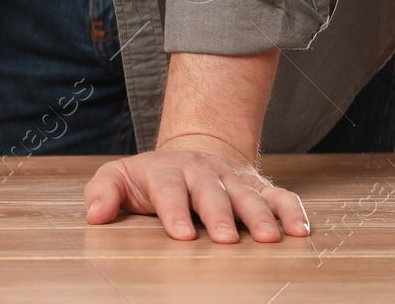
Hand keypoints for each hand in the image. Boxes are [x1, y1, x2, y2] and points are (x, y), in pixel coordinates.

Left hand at [83, 133, 310, 242]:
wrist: (190, 155)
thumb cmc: (150, 178)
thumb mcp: (119, 177)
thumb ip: (103, 193)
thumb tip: (94, 215)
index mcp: (166, 171)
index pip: (169, 190)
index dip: (174, 211)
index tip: (181, 235)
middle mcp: (203, 173)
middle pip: (212, 192)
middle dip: (219, 215)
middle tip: (225, 239)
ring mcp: (233, 179)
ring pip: (248, 195)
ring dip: (260, 216)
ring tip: (268, 240)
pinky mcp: (259, 188)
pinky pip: (281, 197)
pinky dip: (293, 213)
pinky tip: (301, 232)